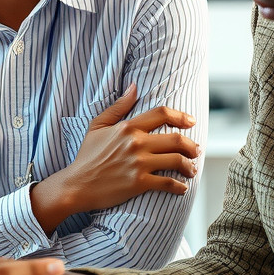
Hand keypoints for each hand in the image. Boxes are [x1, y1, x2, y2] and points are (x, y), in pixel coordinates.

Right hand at [30, 85, 198, 230]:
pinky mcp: (139, 183)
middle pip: (176, 139)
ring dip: (189, 166)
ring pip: (176, 161)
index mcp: (128, 127)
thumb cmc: (87, 156)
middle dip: (192, 146)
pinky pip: (167, 183)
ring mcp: (138, 163)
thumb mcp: (97, 126)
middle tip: (196, 151)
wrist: (77, 185)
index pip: (162, 114)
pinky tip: (182, 188)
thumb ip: (118, 106)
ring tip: (192, 169)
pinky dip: (179, 186)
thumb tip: (134, 87)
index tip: (191, 122)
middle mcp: (136, 143)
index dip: (181, 116)